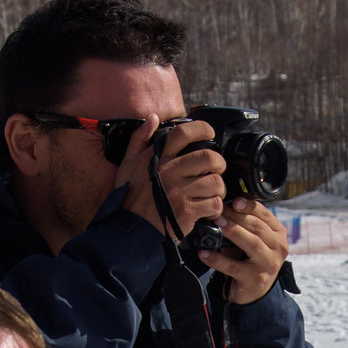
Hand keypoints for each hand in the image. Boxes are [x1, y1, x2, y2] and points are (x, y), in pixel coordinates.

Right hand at [117, 117, 224, 238]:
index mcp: (156, 158)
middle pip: (208, 157)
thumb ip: (140, 138)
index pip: (183, 133)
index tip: (209, 132)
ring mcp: (179, 192)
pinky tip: (207, 209)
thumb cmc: (129, 197)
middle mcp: (169, 172)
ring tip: (211, 192)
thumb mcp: (128, 164)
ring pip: (215, 182)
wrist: (129, 230)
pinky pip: (214, 204)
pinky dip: (215, 207)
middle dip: (219, 163)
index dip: (201, 128)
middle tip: (216, 169)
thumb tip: (153, 118)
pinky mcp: (187, 211)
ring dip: (218, 188)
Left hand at [201, 199, 288, 303]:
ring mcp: (268, 265)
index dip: (250, 206)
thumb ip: (246, 225)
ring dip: (233, 232)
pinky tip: (204, 253)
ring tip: (216, 224)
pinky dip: (217, 259)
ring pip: (252, 244)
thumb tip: (224, 207)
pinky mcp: (255, 279)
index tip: (234, 201)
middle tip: (219, 212)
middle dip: (237, 217)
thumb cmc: (251, 259)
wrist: (254, 292)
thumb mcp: (254, 240)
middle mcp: (278, 249)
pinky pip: (233, 267)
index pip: (266, 215)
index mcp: (279, 234)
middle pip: (258, 228)